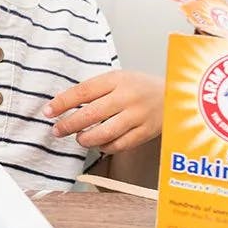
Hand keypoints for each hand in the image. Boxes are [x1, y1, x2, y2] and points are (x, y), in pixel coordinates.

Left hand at [43, 70, 163, 153]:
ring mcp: (138, 116)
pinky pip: (119, 145)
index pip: (83, 91)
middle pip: (91, 114)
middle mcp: (128, 97)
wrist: (179, 95)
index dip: (62, 103)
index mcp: (117, 79)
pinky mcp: (146, 132)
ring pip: (105, 133)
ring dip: (86, 139)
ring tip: (79, 138)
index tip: (48, 111)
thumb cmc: (140, 87)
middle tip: (57, 130)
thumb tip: (63, 105)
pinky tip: (98, 144)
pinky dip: (104, 147)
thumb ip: (95, 90)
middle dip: (69, 124)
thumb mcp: (118, 79)